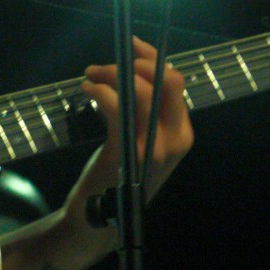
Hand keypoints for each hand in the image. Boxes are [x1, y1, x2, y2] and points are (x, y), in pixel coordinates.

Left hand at [79, 35, 193, 202]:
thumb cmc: (115, 178)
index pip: (176, 82)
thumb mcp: (137, 142)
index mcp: (182, 133)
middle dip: (135, 63)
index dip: (153, 58)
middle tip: (103, 67)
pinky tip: (87, 91)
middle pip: (167, 81)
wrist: (97, 222)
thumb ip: (141, 113)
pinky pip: (119, 107)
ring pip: (141, 90)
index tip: (130, 46)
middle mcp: (176, 139)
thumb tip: (127, 72)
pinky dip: (101, 91)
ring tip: (89, 78)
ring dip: (111, 75)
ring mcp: (155, 147)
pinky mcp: (129, 152)